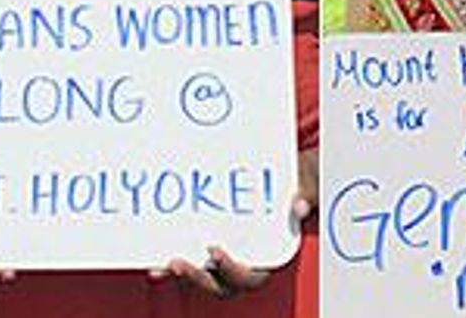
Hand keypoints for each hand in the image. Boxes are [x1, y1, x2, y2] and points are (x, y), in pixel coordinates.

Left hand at [152, 148, 316, 298]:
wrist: (297, 179)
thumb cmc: (303, 186)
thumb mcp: (309, 189)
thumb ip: (305, 197)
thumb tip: (298, 207)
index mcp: (271, 257)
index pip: (251, 277)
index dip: (232, 269)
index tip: (214, 249)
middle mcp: (249, 263)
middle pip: (221, 286)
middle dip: (197, 278)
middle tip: (176, 262)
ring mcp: (230, 257)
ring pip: (205, 277)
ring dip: (183, 274)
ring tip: (158, 267)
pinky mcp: (216, 246)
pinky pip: (196, 259)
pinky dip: (177, 261)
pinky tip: (157, 254)